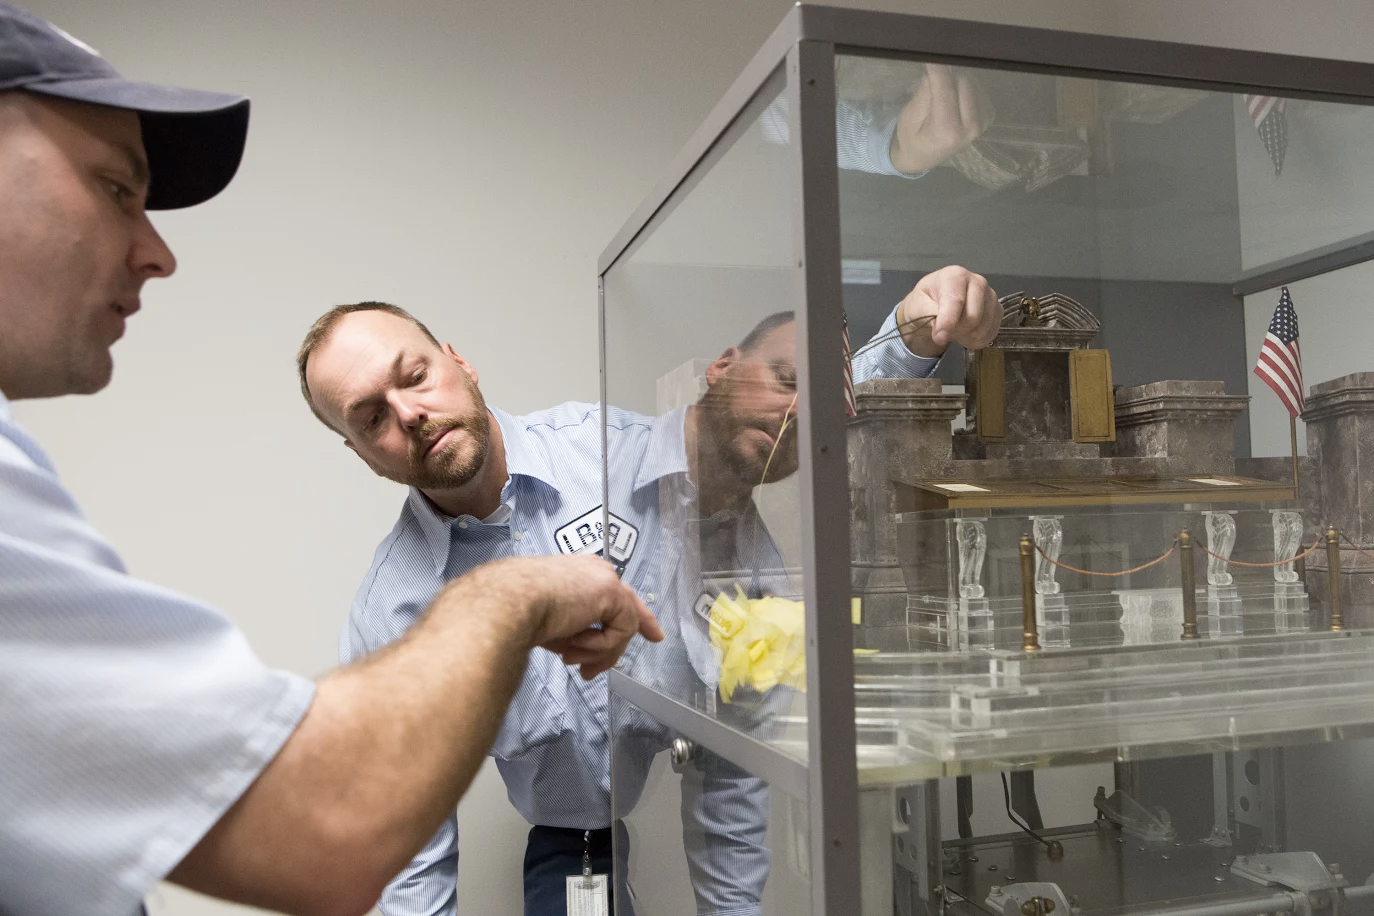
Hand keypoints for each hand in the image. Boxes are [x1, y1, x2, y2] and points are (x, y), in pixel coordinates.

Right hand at [487, 555, 662, 678]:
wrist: (508, 603)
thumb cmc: (518, 612)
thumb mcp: (554, 625)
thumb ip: (577, 632)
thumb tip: (586, 654)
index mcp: (580, 573)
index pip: (617, 596)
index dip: (637, 618)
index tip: (654, 636)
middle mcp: (597, 571)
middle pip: (628, 610)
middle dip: (618, 646)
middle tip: (590, 673)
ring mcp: (608, 579)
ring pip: (622, 628)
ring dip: (595, 652)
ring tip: (568, 658)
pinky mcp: (613, 592)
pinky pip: (620, 632)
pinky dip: (598, 646)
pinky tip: (574, 643)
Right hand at [889, 64, 990, 174]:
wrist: (924, 157)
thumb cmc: (912, 137)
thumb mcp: (909, 117)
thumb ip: (924, 93)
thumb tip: (936, 69)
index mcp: (947, 132)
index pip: (946, 90)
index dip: (938, 69)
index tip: (931, 56)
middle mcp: (970, 128)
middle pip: (964, 81)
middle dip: (947, 75)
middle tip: (933, 78)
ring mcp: (983, 123)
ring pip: (973, 82)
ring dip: (957, 80)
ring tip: (943, 91)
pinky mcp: (989, 116)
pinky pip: (980, 89)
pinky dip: (966, 86)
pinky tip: (955, 96)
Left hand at [897, 265, 1000, 357]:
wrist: (934, 306)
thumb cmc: (925, 302)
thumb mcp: (917, 306)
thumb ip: (928, 315)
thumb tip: (941, 333)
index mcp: (956, 275)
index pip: (956, 301)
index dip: (948, 322)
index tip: (939, 338)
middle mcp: (978, 282)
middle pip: (973, 318)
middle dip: (956, 330)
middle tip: (943, 330)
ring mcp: (991, 296)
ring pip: (982, 329)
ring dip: (964, 336)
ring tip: (953, 329)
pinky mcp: (997, 311)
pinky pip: (989, 334)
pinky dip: (974, 340)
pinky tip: (964, 333)